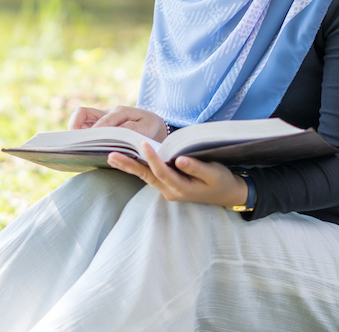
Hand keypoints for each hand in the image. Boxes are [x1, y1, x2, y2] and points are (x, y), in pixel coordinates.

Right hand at [67, 105, 167, 141]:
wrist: (152, 124)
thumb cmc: (149, 125)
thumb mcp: (146, 127)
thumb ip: (131, 129)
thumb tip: (115, 133)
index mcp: (119, 112)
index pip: (103, 120)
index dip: (95, 132)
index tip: (90, 144)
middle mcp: (106, 114)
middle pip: (82, 112)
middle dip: (74, 125)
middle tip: (75, 142)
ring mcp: (101, 119)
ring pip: (80, 118)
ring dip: (75, 130)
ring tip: (76, 146)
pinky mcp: (99, 126)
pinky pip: (84, 127)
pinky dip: (80, 136)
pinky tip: (82, 149)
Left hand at [107, 143, 248, 207]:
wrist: (227, 194)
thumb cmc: (221, 181)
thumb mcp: (214, 174)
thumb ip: (197, 168)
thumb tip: (179, 160)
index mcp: (182, 188)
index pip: (162, 171)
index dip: (152, 158)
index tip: (143, 144)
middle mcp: (170, 191)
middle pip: (147, 176)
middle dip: (129, 165)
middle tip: (111, 156)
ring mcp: (167, 190)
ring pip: (145, 177)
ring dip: (129, 167)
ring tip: (111, 157)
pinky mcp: (167, 185)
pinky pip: (150, 176)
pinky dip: (138, 167)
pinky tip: (127, 160)